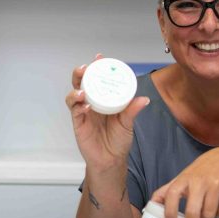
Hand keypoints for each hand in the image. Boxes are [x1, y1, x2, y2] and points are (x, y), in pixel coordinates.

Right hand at [66, 55, 149, 171]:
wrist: (110, 160)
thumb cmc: (118, 140)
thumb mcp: (128, 123)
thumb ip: (132, 111)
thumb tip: (144, 99)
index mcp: (104, 99)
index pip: (99, 79)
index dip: (97, 67)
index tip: (100, 57)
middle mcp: (92, 102)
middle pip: (81, 83)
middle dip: (81, 73)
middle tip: (86, 68)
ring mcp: (83, 112)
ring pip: (74, 95)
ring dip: (76, 89)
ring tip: (82, 89)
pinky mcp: (78, 123)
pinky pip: (75, 111)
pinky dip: (78, 106)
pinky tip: (85, 106)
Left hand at [148, 147, 218, 217]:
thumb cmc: (201, 173)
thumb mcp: (183, 178)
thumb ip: (167, 191)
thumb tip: (150, 205)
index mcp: (184, 179)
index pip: (172, 194)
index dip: (169, 210)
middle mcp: (200, 181)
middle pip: (192, 211)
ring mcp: (216, 184)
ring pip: (209, 215)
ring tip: (207, 214)